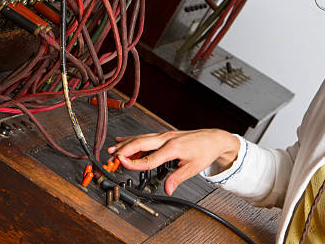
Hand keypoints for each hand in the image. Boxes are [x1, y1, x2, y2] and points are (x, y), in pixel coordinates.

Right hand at [107, 128, 239, 194]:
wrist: (213, 138)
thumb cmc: (205, 151)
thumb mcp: (193, 168)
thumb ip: (178, 178)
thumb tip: (168, 189)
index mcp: (173, 147)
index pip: (149, 158)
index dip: (134, 163)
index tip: (122, 164)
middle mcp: (167, 139)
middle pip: (141, 143)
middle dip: (124, 150)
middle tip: (111, 157)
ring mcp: (165, 135)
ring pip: (142, 138)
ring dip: (126, 144)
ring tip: (112, 150)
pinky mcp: (165, 135)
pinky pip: (147, 137)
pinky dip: (134, 140)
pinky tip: (124, 141)